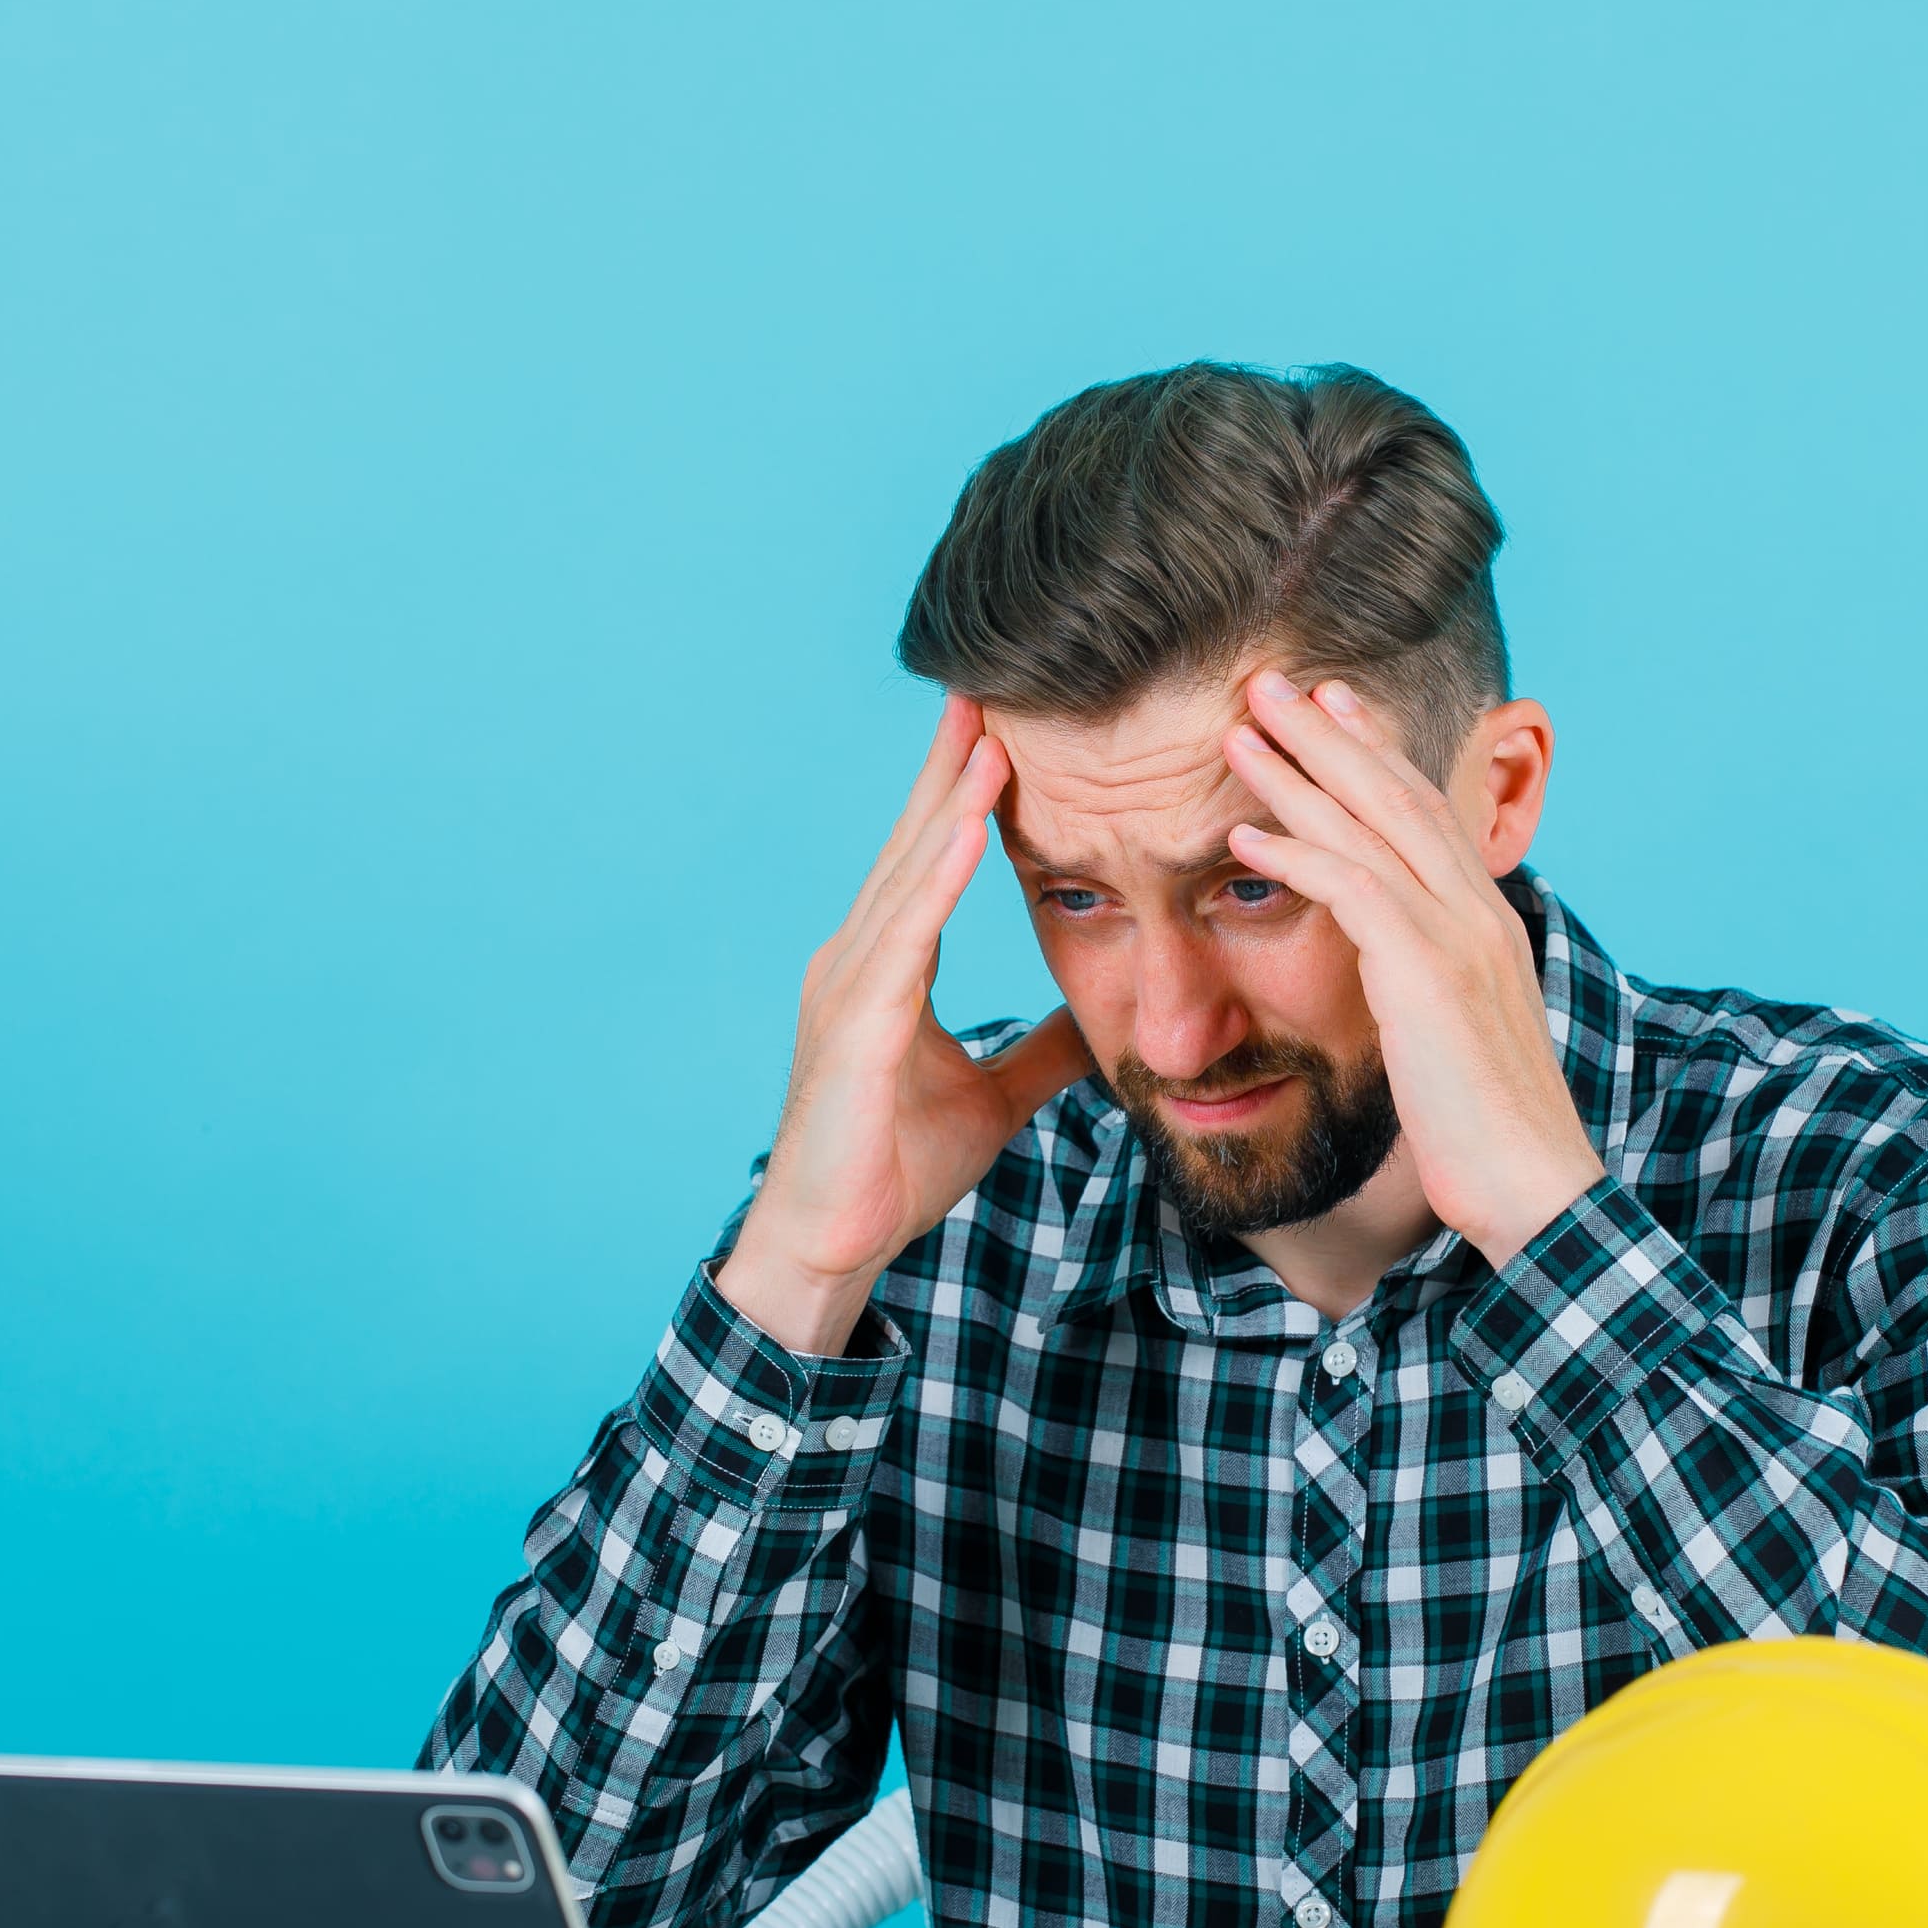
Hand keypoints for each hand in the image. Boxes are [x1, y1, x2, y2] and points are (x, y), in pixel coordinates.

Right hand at [717, 697, 1092, 1355]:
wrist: (830, 1246)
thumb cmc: (892, 1172)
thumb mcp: (992, 1098)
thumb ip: (1039, 1054)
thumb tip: (1097, 1025)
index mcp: (889, 968)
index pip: (936, 859)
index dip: (968, 790)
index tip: (1006, 724)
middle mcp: (861, 958)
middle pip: (918, 843)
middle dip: (954, 764)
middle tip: (993, 682)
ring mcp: (852, 987)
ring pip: (911, 875)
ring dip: (952, 803)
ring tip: (994, 735)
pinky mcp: (858, 1028)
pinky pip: (906, 938)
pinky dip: (939, 881)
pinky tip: (971, 830)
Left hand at [1221, 670, 1603, 1265]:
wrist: (1535, 1188)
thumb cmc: (1490, 1132)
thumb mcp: (1456, 1040)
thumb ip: (1425, 991)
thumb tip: (1394, 984)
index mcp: (1486, 922)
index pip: (1426, 813)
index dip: (1374, 753)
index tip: (1329, 706)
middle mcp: (1477, 912)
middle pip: (1396, 794)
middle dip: (1329, 734)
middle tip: (1270, 682)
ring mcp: (1457, 937)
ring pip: (1371, 827)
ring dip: (1297, 774)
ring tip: (1237, 732)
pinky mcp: (1428, 975)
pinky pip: (1354, 891)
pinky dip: (1297, 855)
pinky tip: (1245, 836)